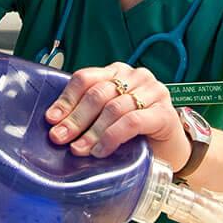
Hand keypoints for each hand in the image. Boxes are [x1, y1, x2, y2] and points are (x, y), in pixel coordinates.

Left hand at [44, 62, 189, 169]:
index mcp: (117, 72)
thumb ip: (88, 113)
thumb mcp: (107, 117)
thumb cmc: (135, 132)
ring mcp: (153, 92)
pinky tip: (101, 151)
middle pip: (97, 94)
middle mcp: (136, 76)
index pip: (85, 79)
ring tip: (78, 149)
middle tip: (60, 138)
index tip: (51, 120)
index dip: (66, 100)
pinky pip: (132, 122)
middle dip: (75, 119)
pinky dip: (112, 137)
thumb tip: (55, 125)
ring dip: (92, 132)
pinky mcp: (165, 113)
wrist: (171, 151)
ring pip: (113, 108)